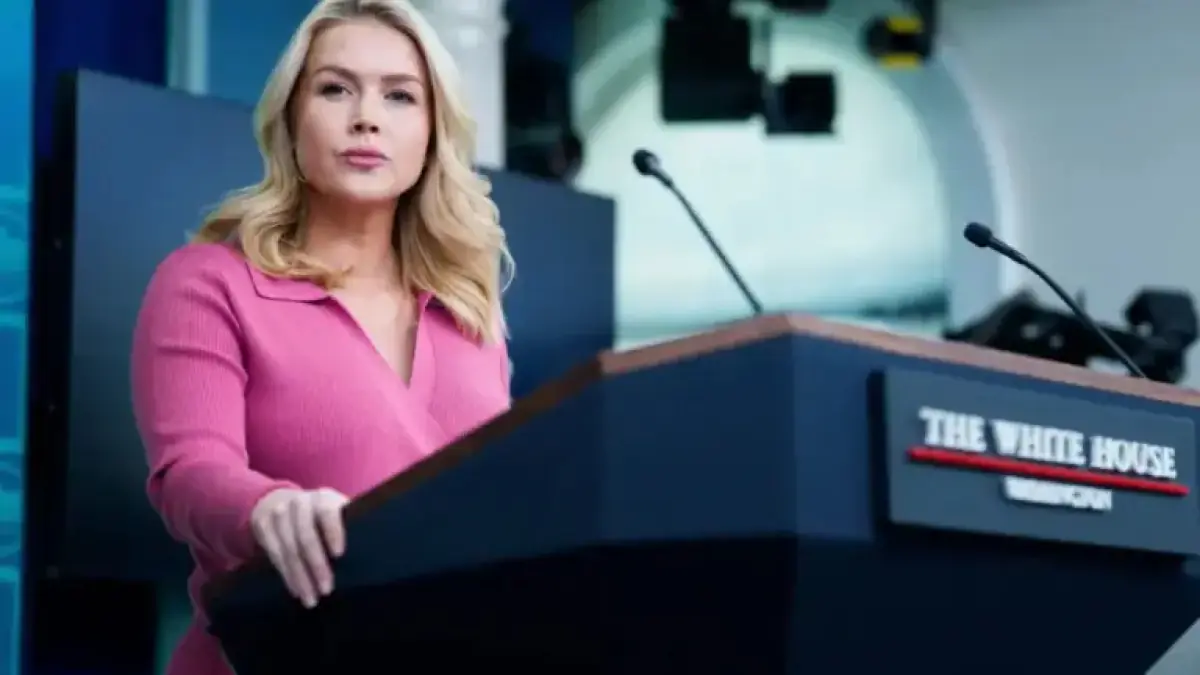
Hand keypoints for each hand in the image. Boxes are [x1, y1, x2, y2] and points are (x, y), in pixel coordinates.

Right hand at [249, 487, 348, 607]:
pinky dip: (287, 575)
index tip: (340, 555)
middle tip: (326, 590)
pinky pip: (275, 555)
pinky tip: (296, 590)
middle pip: (306, 537)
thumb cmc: (320, 514)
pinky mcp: (263, 525)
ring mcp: (279, 513)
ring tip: (311, 599)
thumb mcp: (336, 511)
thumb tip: (372, 554)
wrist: (280, 500)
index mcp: (323, 498)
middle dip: (316, 566)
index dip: (334, 532)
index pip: (328, 513)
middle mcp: (300, 503)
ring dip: (300, 577)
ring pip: (289, 550)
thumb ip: (349, 525)